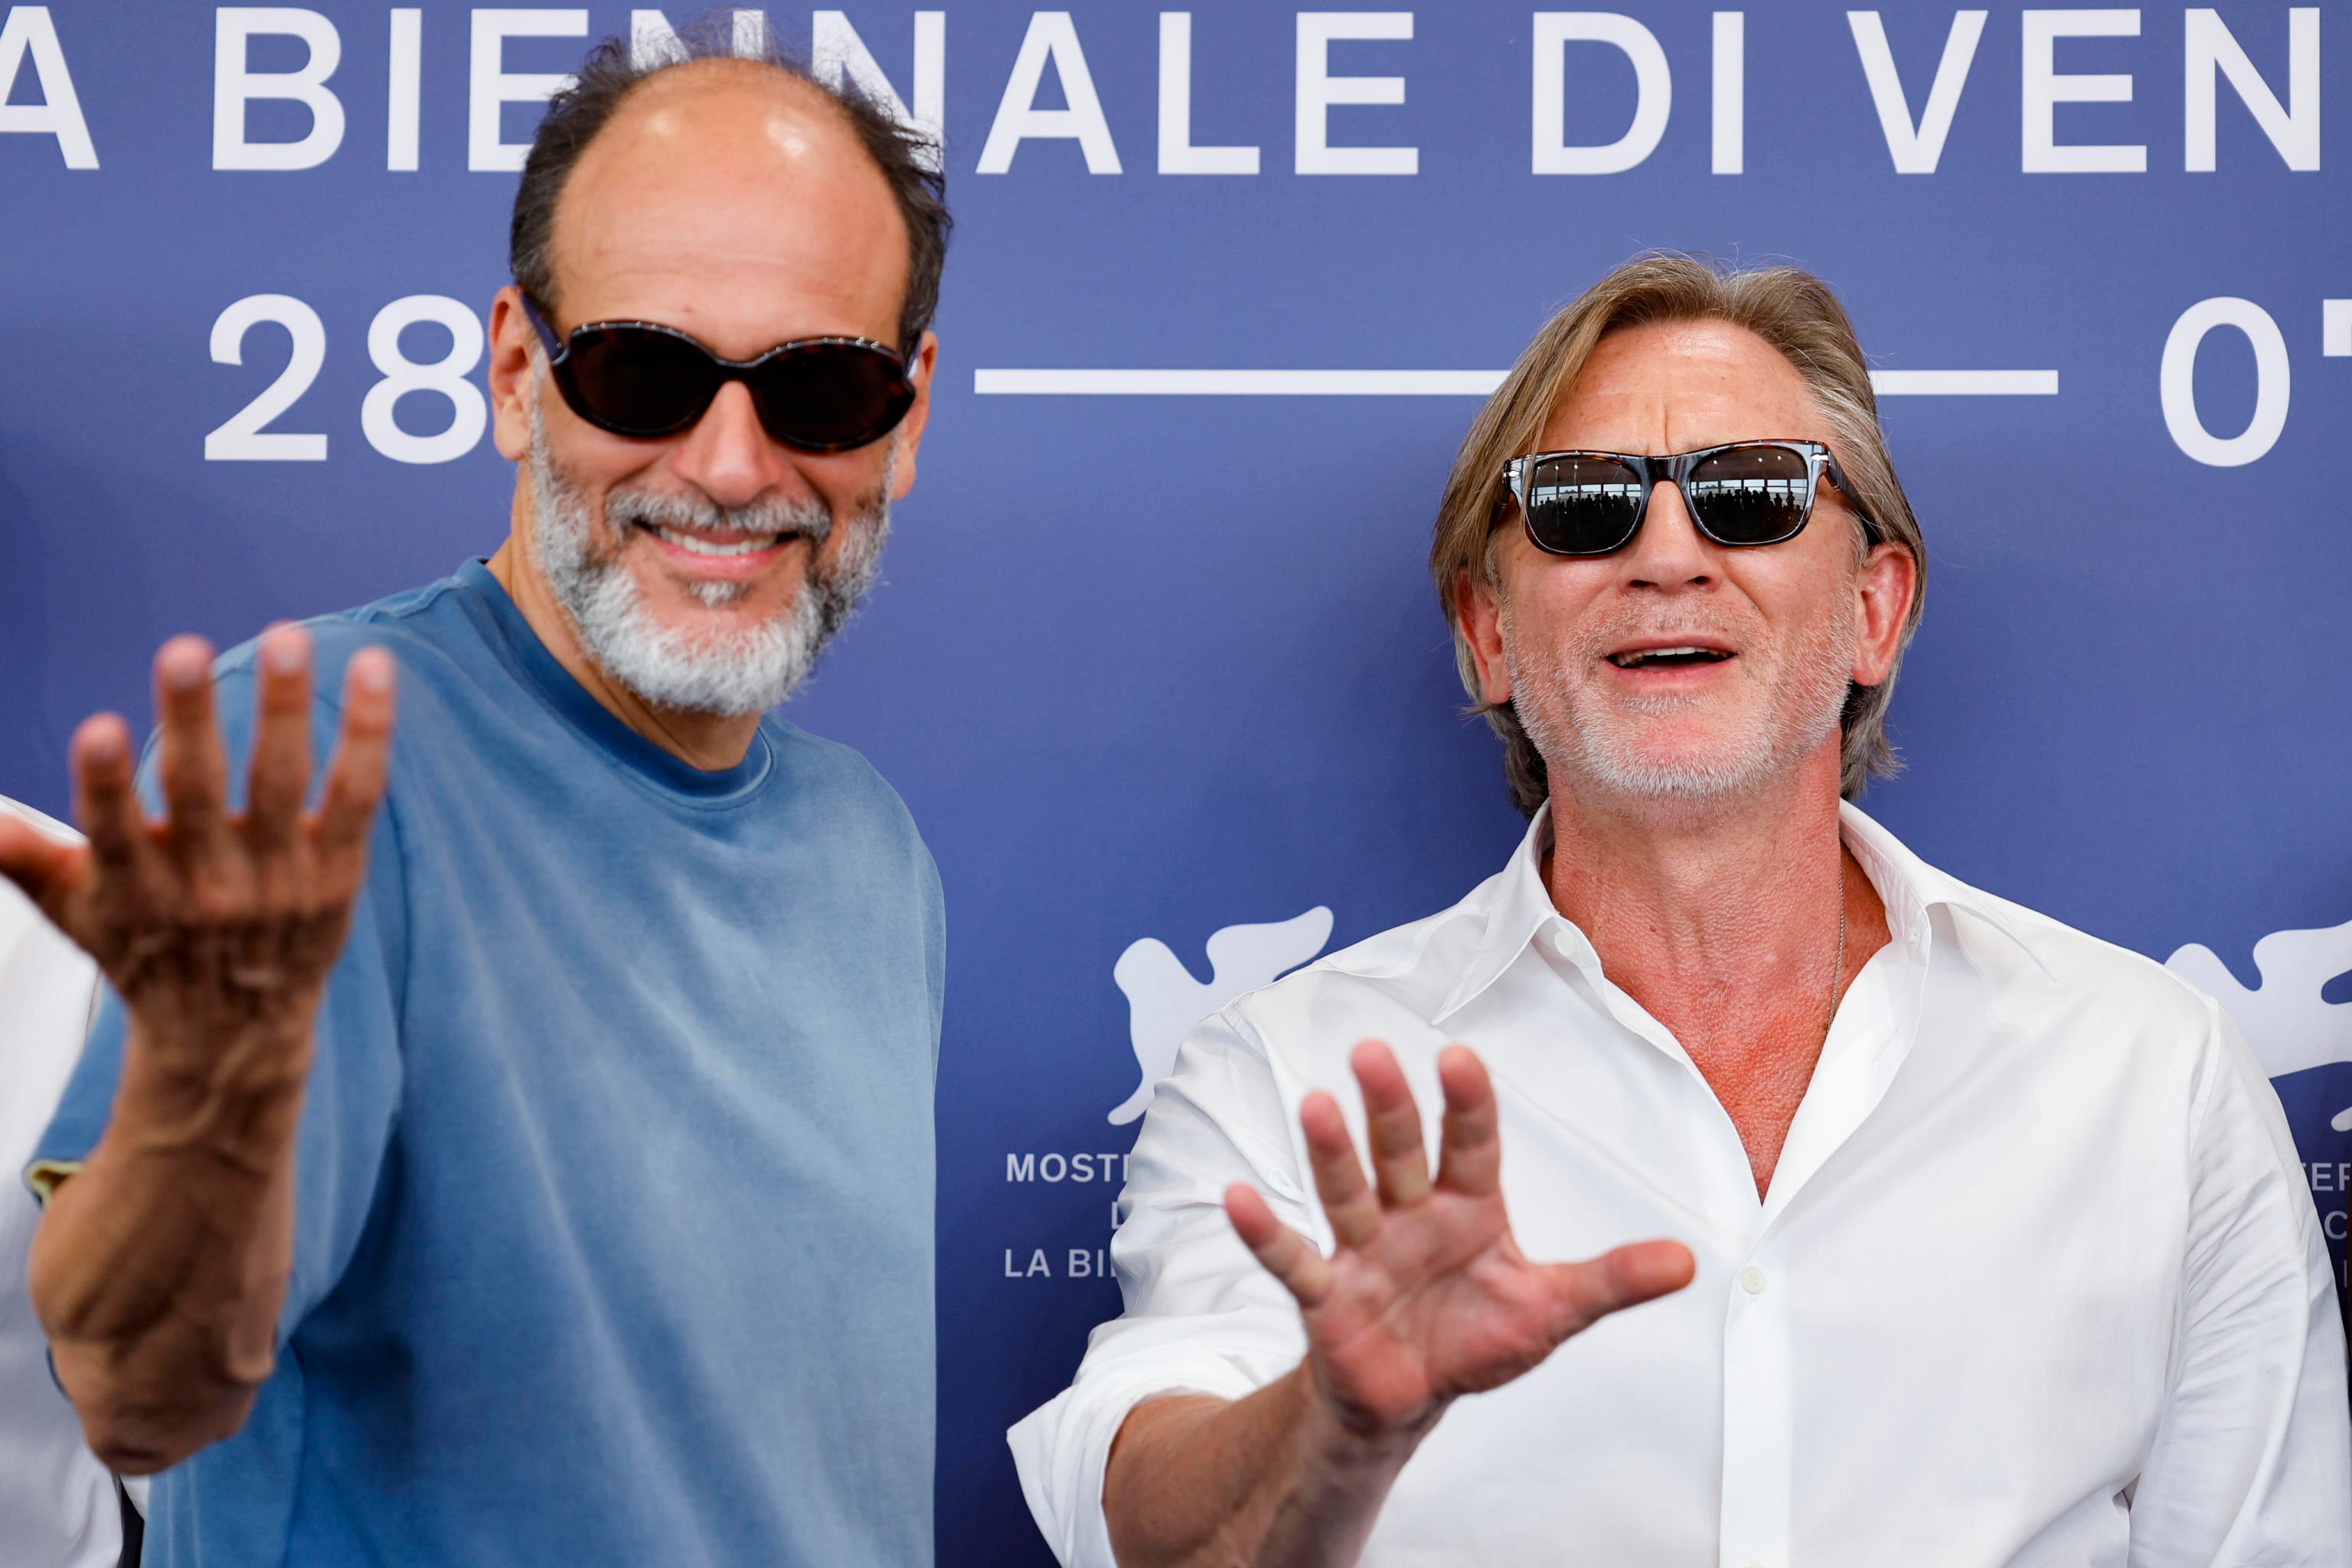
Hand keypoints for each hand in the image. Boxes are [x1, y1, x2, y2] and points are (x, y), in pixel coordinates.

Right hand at [0, 627, 393, 1098]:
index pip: (114, 833)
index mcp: (136, 893)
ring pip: (283, 784)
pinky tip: (373, 667)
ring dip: (282, 708)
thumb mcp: (78, 915)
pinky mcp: (338, 875)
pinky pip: (357, 796)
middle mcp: (209, 887)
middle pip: (199, 793)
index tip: (98, 728)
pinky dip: (368, 734)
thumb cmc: (144, 953)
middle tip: (182, 647)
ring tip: (284, 636)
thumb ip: (30, 861)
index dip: (104, 784)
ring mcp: (280, 881)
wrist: (234, 1034)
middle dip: (189, 721)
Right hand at [1226, 1041, 1692, 1441]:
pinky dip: (1263, 1232)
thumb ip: (1610, 1282)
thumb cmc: (1476, 1339)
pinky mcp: (1325, 1295)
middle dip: (1389, 1107)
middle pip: (1400, 1154)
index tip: (1458, 1058)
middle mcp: (1410, 1216)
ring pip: (1345, 1193)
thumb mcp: (1549, 1311)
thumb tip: (1689, 1262)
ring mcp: (1362, 1251)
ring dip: (1330, 1152)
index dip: (1467, 1104)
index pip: (1471, 1145)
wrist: (1409, 1399)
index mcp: (1468, 1209)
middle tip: (1371, 1052)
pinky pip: (1291, 1260)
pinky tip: (1236, 1198)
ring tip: (1314, 1104)